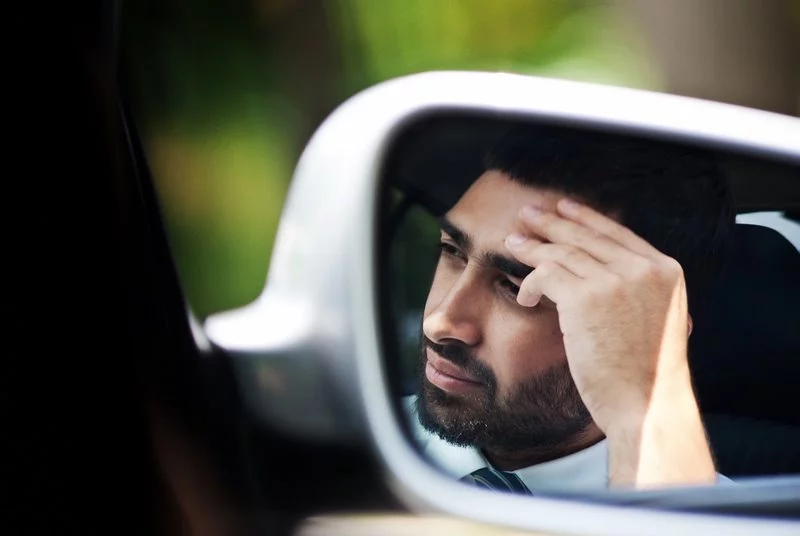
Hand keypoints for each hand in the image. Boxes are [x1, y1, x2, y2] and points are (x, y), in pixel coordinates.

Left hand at [505, 198, 715, 485]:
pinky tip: (524, 296)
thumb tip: (600, 271)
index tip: (564, 207)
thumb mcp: (657, 318)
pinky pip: (546, 275)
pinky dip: (530, 283)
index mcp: (666, 271)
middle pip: (587, 236)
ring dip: (533, 248)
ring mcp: (615, 281)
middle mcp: (644, 269)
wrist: (647, 404)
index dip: (587, 218)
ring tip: (513, 243)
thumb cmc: (647, 374)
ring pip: (562, 252)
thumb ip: (638, 290)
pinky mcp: (585, 297)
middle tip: (528, 214)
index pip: (618, 233)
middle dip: (553, 223)